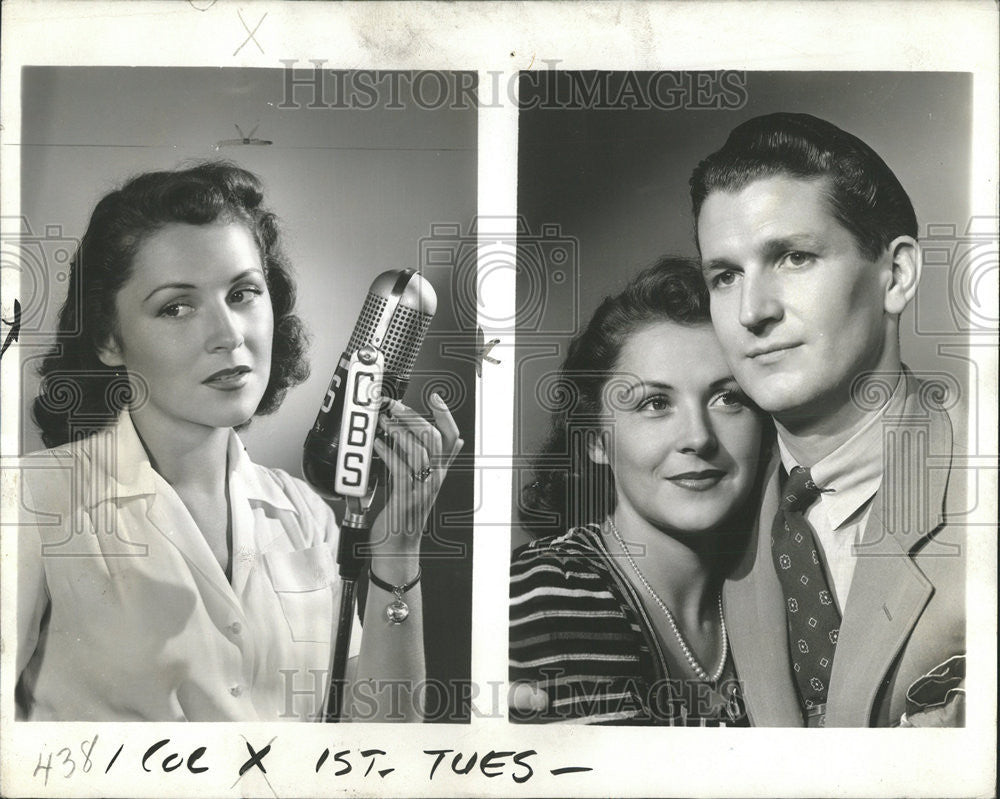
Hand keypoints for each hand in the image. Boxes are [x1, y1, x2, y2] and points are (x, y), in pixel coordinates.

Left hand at [370, 393, 462, 556]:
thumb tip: (450, 441)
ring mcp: (422, 490)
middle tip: (395, 406)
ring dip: (399, 432)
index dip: (447, 415)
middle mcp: (434, 479)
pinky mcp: (406, 499)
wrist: (398, 550)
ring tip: (384, 422)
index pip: (452, 438)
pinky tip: (378, 445)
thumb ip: (430, 462)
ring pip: (420, 452)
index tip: (435, 396)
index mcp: (439, 473)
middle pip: (434, 439)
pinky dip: (388, 453)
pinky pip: (401, 470)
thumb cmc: (404, 516)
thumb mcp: (420, 484)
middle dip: (414, 417)